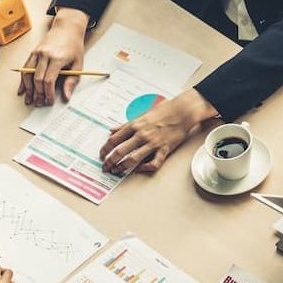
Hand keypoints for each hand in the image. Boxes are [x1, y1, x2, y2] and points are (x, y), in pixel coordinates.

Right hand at [18, 8, 88, 105]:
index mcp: (57, 58)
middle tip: (39, 103)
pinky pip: (25, 68)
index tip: (50, 101)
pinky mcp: (33, 53)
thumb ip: (72, 81)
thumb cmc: (73, 45)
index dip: (48, 93)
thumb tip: (66, 96)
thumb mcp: (78, 64)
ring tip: (29, 99)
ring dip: (28, 89)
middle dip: (37, 94)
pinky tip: (22, 89)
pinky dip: (22, 80)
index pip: (49, 80)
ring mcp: (37, 53)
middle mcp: (45, 55)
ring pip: (28, 74)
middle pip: (37, 79)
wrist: (66, 28)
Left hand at [99, 89, 216, 173]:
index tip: (101, 155)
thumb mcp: (140, 115)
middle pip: (120, 151)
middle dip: (110, 161)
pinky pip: (153, 163)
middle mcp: (141, 134)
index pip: (113, 140)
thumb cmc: (163, 111)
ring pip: (133, 159)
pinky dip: (145, 169)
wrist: (181, 112)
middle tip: (105, 167)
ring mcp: (153, 143)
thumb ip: (125, 125)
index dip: (105, 149)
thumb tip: (111, 130)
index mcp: (134, 125)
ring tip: (117, 171)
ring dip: (122, 167)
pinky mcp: (164, 149)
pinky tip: (140, 169)